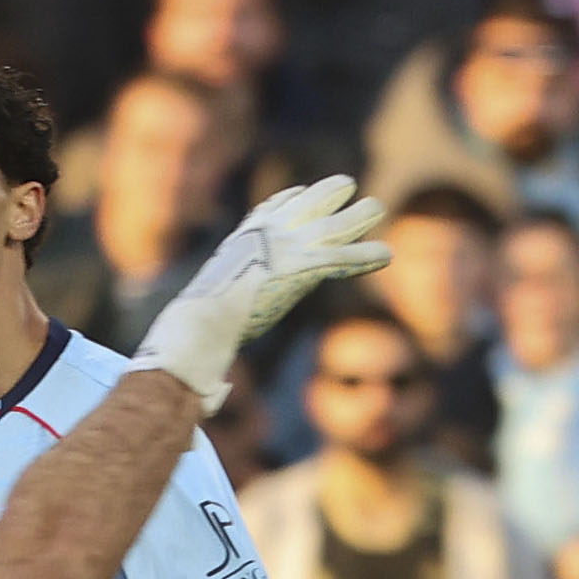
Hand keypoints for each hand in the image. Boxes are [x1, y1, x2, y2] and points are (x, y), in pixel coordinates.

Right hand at [133, 176, 391, 406]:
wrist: (200, 322)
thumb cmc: (192, 329)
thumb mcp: (199, 324)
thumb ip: (209, 339)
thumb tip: (208, 391)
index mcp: (242, 243)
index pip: (268, 211)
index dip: (287, 199)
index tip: (299, 190)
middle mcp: (266, 236)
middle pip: (305, 204)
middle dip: (328, 194)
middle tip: (349, 186)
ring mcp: (286, 248)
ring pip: (332, 226)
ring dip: (358, 218)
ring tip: (377, 208)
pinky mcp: (302, 267)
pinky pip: (342, 259)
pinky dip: (365, 257)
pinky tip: (386, 255)